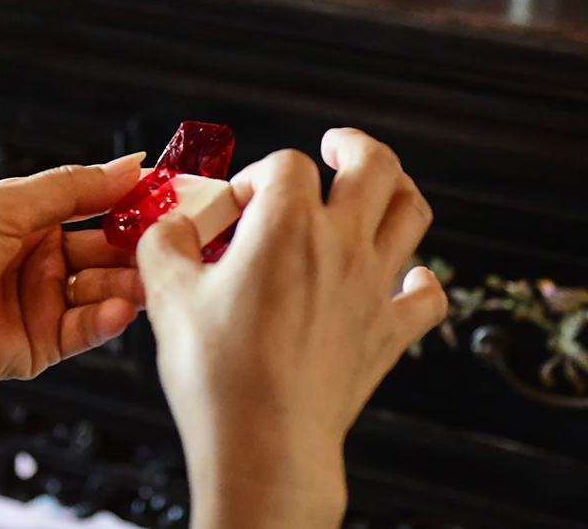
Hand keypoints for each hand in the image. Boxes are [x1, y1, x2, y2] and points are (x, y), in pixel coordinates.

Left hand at [0, 153, 145, 492]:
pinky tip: (121, 307)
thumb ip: (72, 188)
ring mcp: (43, 302)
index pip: (92, 203)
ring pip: (104, 287)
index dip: (129, 198)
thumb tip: (128, 166)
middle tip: (175, 237)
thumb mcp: (5, 206)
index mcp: (27, 219)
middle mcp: (39, 258)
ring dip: (130, 281)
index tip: (169, 191)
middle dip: (138, 242)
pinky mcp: (43, 344)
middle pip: (105, 247)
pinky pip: (88, 328)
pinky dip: (108, 318)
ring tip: (153, 276)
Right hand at [137, 128, 445, 528]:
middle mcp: (342, 245)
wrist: (265, 445)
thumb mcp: (166, 292)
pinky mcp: (388, 333)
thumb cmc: (217, 371)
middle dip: (354, 146)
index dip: (256, 176)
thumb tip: (170, 227)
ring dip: (396, 192)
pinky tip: (405, 276)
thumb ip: (163, 242)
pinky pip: (428, 295)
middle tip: (334, 146)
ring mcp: (373, 288)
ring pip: (412, 214)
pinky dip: (421, 279)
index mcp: (289, 225)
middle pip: (377, 165)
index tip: (233, 210)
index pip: (286, 164)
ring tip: (373, 190)